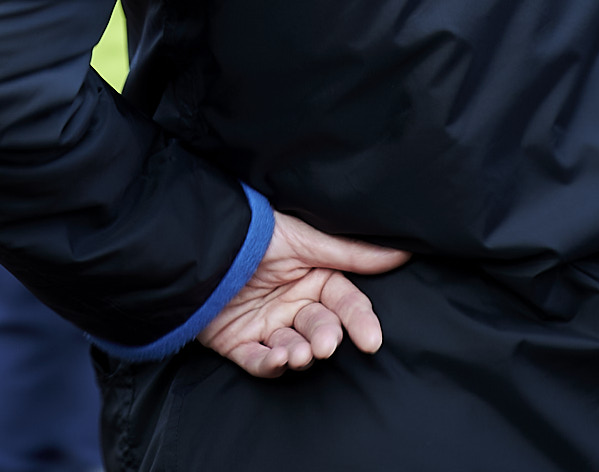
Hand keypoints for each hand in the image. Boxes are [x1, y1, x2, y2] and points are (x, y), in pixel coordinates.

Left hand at [197, 211, 410, 377]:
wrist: (197, 242)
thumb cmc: (253, 232)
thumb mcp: (301, 238)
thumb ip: (351, 251)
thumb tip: (400, 251)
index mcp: (312, 278)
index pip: (345, 303)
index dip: (360, 321)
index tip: (370, 340)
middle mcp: (293, 304)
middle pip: (322, 329)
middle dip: (326, 338)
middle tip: (324, 344)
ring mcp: (268, 326)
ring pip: (295, 350)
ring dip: (300, 354)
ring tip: (299, 353)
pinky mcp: (240, 344)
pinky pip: (260, 363)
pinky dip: (270, 365)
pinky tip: (277, 359)